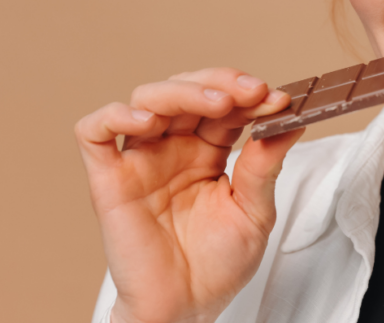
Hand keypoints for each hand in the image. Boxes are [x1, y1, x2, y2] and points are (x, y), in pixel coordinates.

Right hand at [75, 68, 303, 322]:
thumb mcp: (255, 212)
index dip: (250, 96)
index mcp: (208, 150)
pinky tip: (148, 121)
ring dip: (183, 91)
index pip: (226, 105)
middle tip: (254, 92)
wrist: (185, 309)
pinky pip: (95, 131)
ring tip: (218, 105)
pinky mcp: (109, 179)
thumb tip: (289, 121)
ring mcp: (140, 159)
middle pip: (188, 89)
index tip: (280, 99)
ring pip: (148, 98)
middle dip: (223, 83)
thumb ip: (264, 167)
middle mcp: (173, 147)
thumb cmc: (217, 265)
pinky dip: (115, 114)